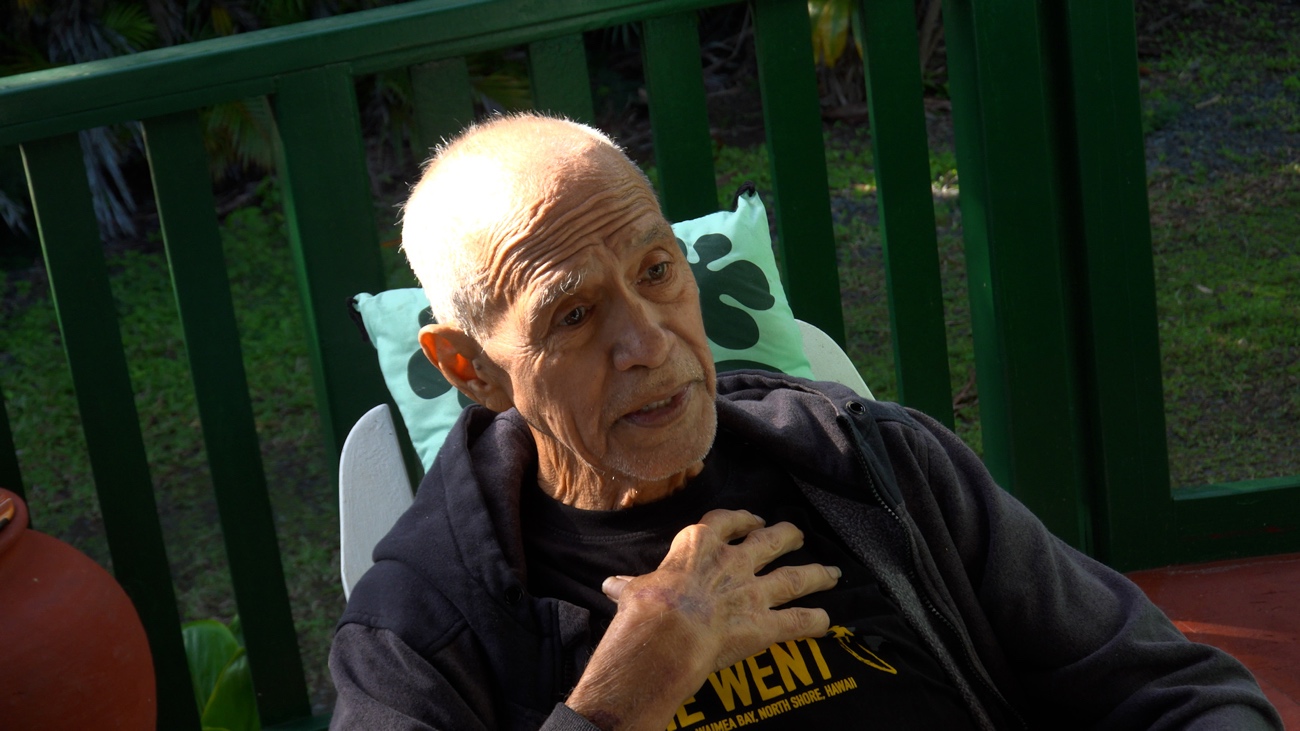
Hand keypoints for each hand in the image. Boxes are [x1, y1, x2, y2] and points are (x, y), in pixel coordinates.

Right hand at [565, 509, 840, 730]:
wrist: (667, 632)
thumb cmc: (645, 609)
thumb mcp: (633, 592)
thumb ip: (630, 587)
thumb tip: (611, 586)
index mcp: (698, 546)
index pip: (724, 521)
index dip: (741, 519)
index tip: (750, 519)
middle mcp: (732, 562)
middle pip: (769, 541)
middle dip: (786, 535)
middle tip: (796, 534)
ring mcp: (753, 591)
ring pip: (794, 577)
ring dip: (815, 574)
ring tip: (831, 573)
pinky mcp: (765, 624)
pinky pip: (797, 621)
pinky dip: (814, 621)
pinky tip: (827, 621)